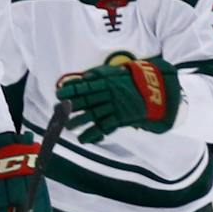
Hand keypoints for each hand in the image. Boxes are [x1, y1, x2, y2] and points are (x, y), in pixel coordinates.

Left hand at [56, 57, 178, 142]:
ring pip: (93, 115)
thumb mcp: (113, 72)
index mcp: (106, 82)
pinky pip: (105, 127)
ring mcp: (115, 107)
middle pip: (87, 101)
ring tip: (68, 127)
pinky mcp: (121, 118)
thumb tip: (79, 78)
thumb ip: (97, 75)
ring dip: (79, 122)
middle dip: (71, 107)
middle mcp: (109, 95)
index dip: (71, 90)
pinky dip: (93, 134)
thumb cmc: (129, 80)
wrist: (155, 90)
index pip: (85, 86)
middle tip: (57, 112)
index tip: (58, 94)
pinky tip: (83, 139)